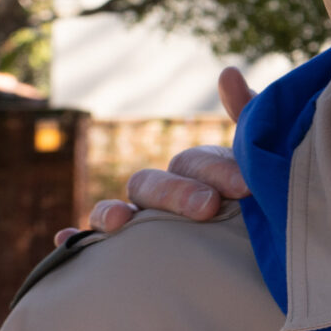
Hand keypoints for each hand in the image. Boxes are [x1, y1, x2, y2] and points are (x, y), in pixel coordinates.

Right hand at [54, 67, 256, 243]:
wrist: (268, 245)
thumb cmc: (265, 202)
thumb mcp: (263, 163)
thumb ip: (249, 119)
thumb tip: (226, 73)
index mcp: (196, 172)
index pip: (192, 164)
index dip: (215, 172)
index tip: (244, 187)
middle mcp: (166, 195)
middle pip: (152, 186)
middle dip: (176, 195)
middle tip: (208, 207)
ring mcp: (148, 226)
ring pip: (121, 211)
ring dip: (110, 210)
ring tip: (119, 221)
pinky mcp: (137, 258)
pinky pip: (101, 250)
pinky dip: (76, 240)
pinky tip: (62, 238)